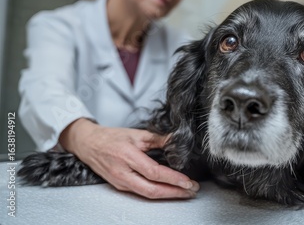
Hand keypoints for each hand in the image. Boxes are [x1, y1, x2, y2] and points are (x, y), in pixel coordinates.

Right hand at [59, 118, 198, 198]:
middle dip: (174, 192)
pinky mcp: (119, 186)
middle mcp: (123, 172)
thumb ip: (158, 138)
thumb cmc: (111, 137)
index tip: (187, 181)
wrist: (88, 144)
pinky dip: (157, 193)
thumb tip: (177, 140)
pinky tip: (168, 190)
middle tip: (191, 190)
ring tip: (184, 192)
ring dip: (168, 195)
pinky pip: (140, 192)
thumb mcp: (136, 133)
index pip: (154, 172)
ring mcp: (120, 182)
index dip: (172, 178)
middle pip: (151, 189)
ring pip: (147, 194)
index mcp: (127, 156)